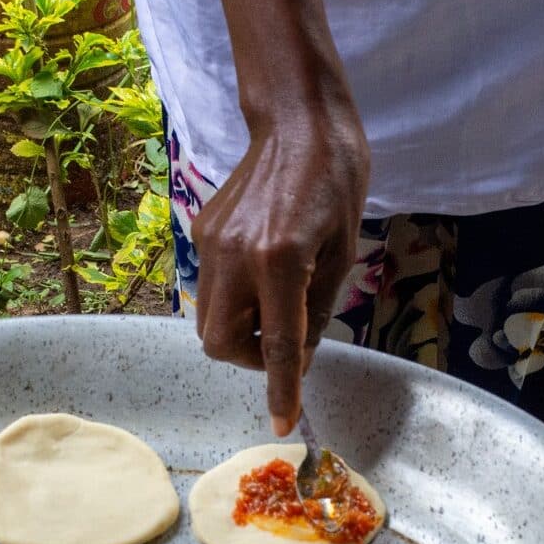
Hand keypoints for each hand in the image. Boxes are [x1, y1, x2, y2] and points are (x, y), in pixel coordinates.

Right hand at [192, 96, 368, 436]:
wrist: (299, 120)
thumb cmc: (337, 181)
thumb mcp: (341, 255)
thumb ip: (315, 310)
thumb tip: (299, 356)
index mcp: (280, 261)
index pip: (279, 345)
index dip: (282, 389)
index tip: (283, 423)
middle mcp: (235, 255)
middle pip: (220, 343)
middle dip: (251, 358)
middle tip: (284, 344)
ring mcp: (211, 242)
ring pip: (207, 320)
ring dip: (239, 332)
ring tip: (275, 307)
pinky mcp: (202, 231)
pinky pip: (209, 287)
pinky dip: (233, 299)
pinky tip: (262, 273)